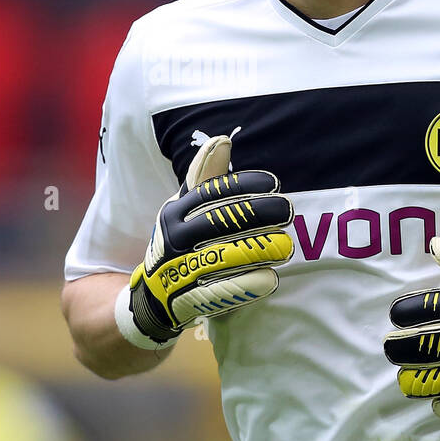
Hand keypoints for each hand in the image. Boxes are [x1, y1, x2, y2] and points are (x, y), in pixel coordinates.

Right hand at [128, 135, 294, 342]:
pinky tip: (270, 279)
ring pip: (221, 256)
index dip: (242, 186)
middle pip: (218, 222)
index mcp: (174, 212)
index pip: (209, 193)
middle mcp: (173, 238)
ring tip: (285, 246)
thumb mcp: (186, 210)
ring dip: (256, 250)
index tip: (274, 183)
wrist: (151, 297)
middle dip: (256, 214)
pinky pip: (217, 292)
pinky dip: (245, 285)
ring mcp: (177, 270)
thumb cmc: (179, 243)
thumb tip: (223, 140)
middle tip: (288, 210)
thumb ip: (205, 179)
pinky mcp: (185, 300)